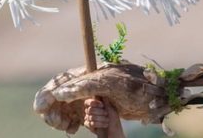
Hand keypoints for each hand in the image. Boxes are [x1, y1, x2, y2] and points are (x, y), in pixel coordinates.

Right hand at [32, 64, 169, 131]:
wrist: (161, 98)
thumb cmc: (138, 86)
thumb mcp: (110, 83)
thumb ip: (84, 85)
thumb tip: (59, 92)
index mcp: (90, 73)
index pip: (62, 81)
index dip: (49, 93)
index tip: (41, 107)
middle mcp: (90, 84)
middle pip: (62, 97)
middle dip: (54, 109)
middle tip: (55, 121)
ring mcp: (95, 98)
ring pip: (70, 110)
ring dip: (64, 119)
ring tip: (68, 127)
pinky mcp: (102, 111)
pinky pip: (81, 119)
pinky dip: (77, 124)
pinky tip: (75, 129)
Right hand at [83, 99, 120, 132]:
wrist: (114, 134)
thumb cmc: (114, 122)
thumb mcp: (112, 111)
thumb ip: (106, 102)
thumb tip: (103, 93)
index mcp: (97, 105)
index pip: (88, 101)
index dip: (94, 103)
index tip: (102, 105)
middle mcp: (92, 110)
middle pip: (89, 109)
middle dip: (100, 113)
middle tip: (107, 114)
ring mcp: (89, 118)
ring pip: (90, 117)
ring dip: (100, 119)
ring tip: (107, 121)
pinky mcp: (88, 125)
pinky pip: (89, 123)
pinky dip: (98, 124)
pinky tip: (104, 125)